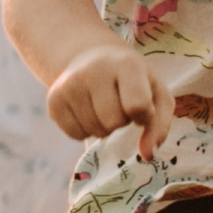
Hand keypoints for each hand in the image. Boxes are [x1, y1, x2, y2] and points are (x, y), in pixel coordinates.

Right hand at [45, 44, 169, 150]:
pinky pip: (75, 134)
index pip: (137, 106)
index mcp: (126, 64)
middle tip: (118, 104)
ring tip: (102, 106)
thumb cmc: (132, 81)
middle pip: (114, 122)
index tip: (141, 108)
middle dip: (121, 121)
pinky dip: (85, 130)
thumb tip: (147, 155)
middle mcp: (94, 69)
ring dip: (103, 127)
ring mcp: (70, 83)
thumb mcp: (155, 94)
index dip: (143, 116)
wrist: (90, 58)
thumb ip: (159, 125)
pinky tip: (87, 110)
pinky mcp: (54, 99)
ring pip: (94, 131)